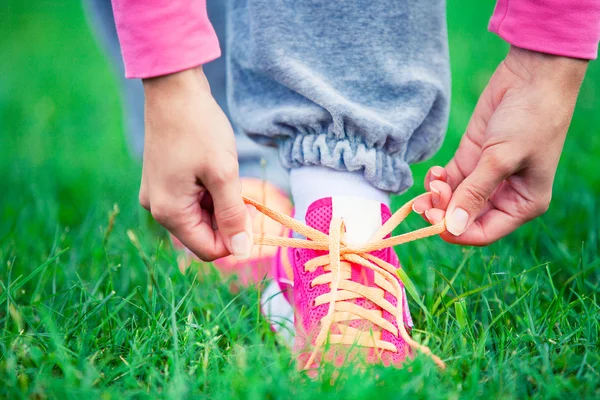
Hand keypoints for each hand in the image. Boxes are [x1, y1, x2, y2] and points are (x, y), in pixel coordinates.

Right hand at [140, 66, 252, 259]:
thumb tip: (243, 252)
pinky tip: (214, 170)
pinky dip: (209, 193)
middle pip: (204, 234)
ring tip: (224, 173)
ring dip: (220, 204)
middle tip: (239, 188)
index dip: (236, 238)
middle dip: (228, 219)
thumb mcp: (224, 174)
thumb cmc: (199, 129)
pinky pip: (191, 201)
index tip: (251, 211)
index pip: (209, 249)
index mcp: (170, 212)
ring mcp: (158, 195)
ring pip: (200, 217)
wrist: (174, 90)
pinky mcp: (162, 182)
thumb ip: (233, 216)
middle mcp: (158, 209)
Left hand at [415, 46, 587, 244]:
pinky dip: (438, 180)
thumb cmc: (530, 119)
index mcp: (522, 204)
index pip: (483, 232)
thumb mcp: (500, 159)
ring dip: (437, 197)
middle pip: (464, 218)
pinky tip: (434, 171)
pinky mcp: (470, 158)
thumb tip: (453, 228)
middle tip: (426, 202)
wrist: (532, 76)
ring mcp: (484, 177)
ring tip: (433, 181)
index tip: (433, 220)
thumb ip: (474, 193)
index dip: (456, 231)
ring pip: (452, 200)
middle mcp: (504, 195)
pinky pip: (449, 180)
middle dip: (443, 212)